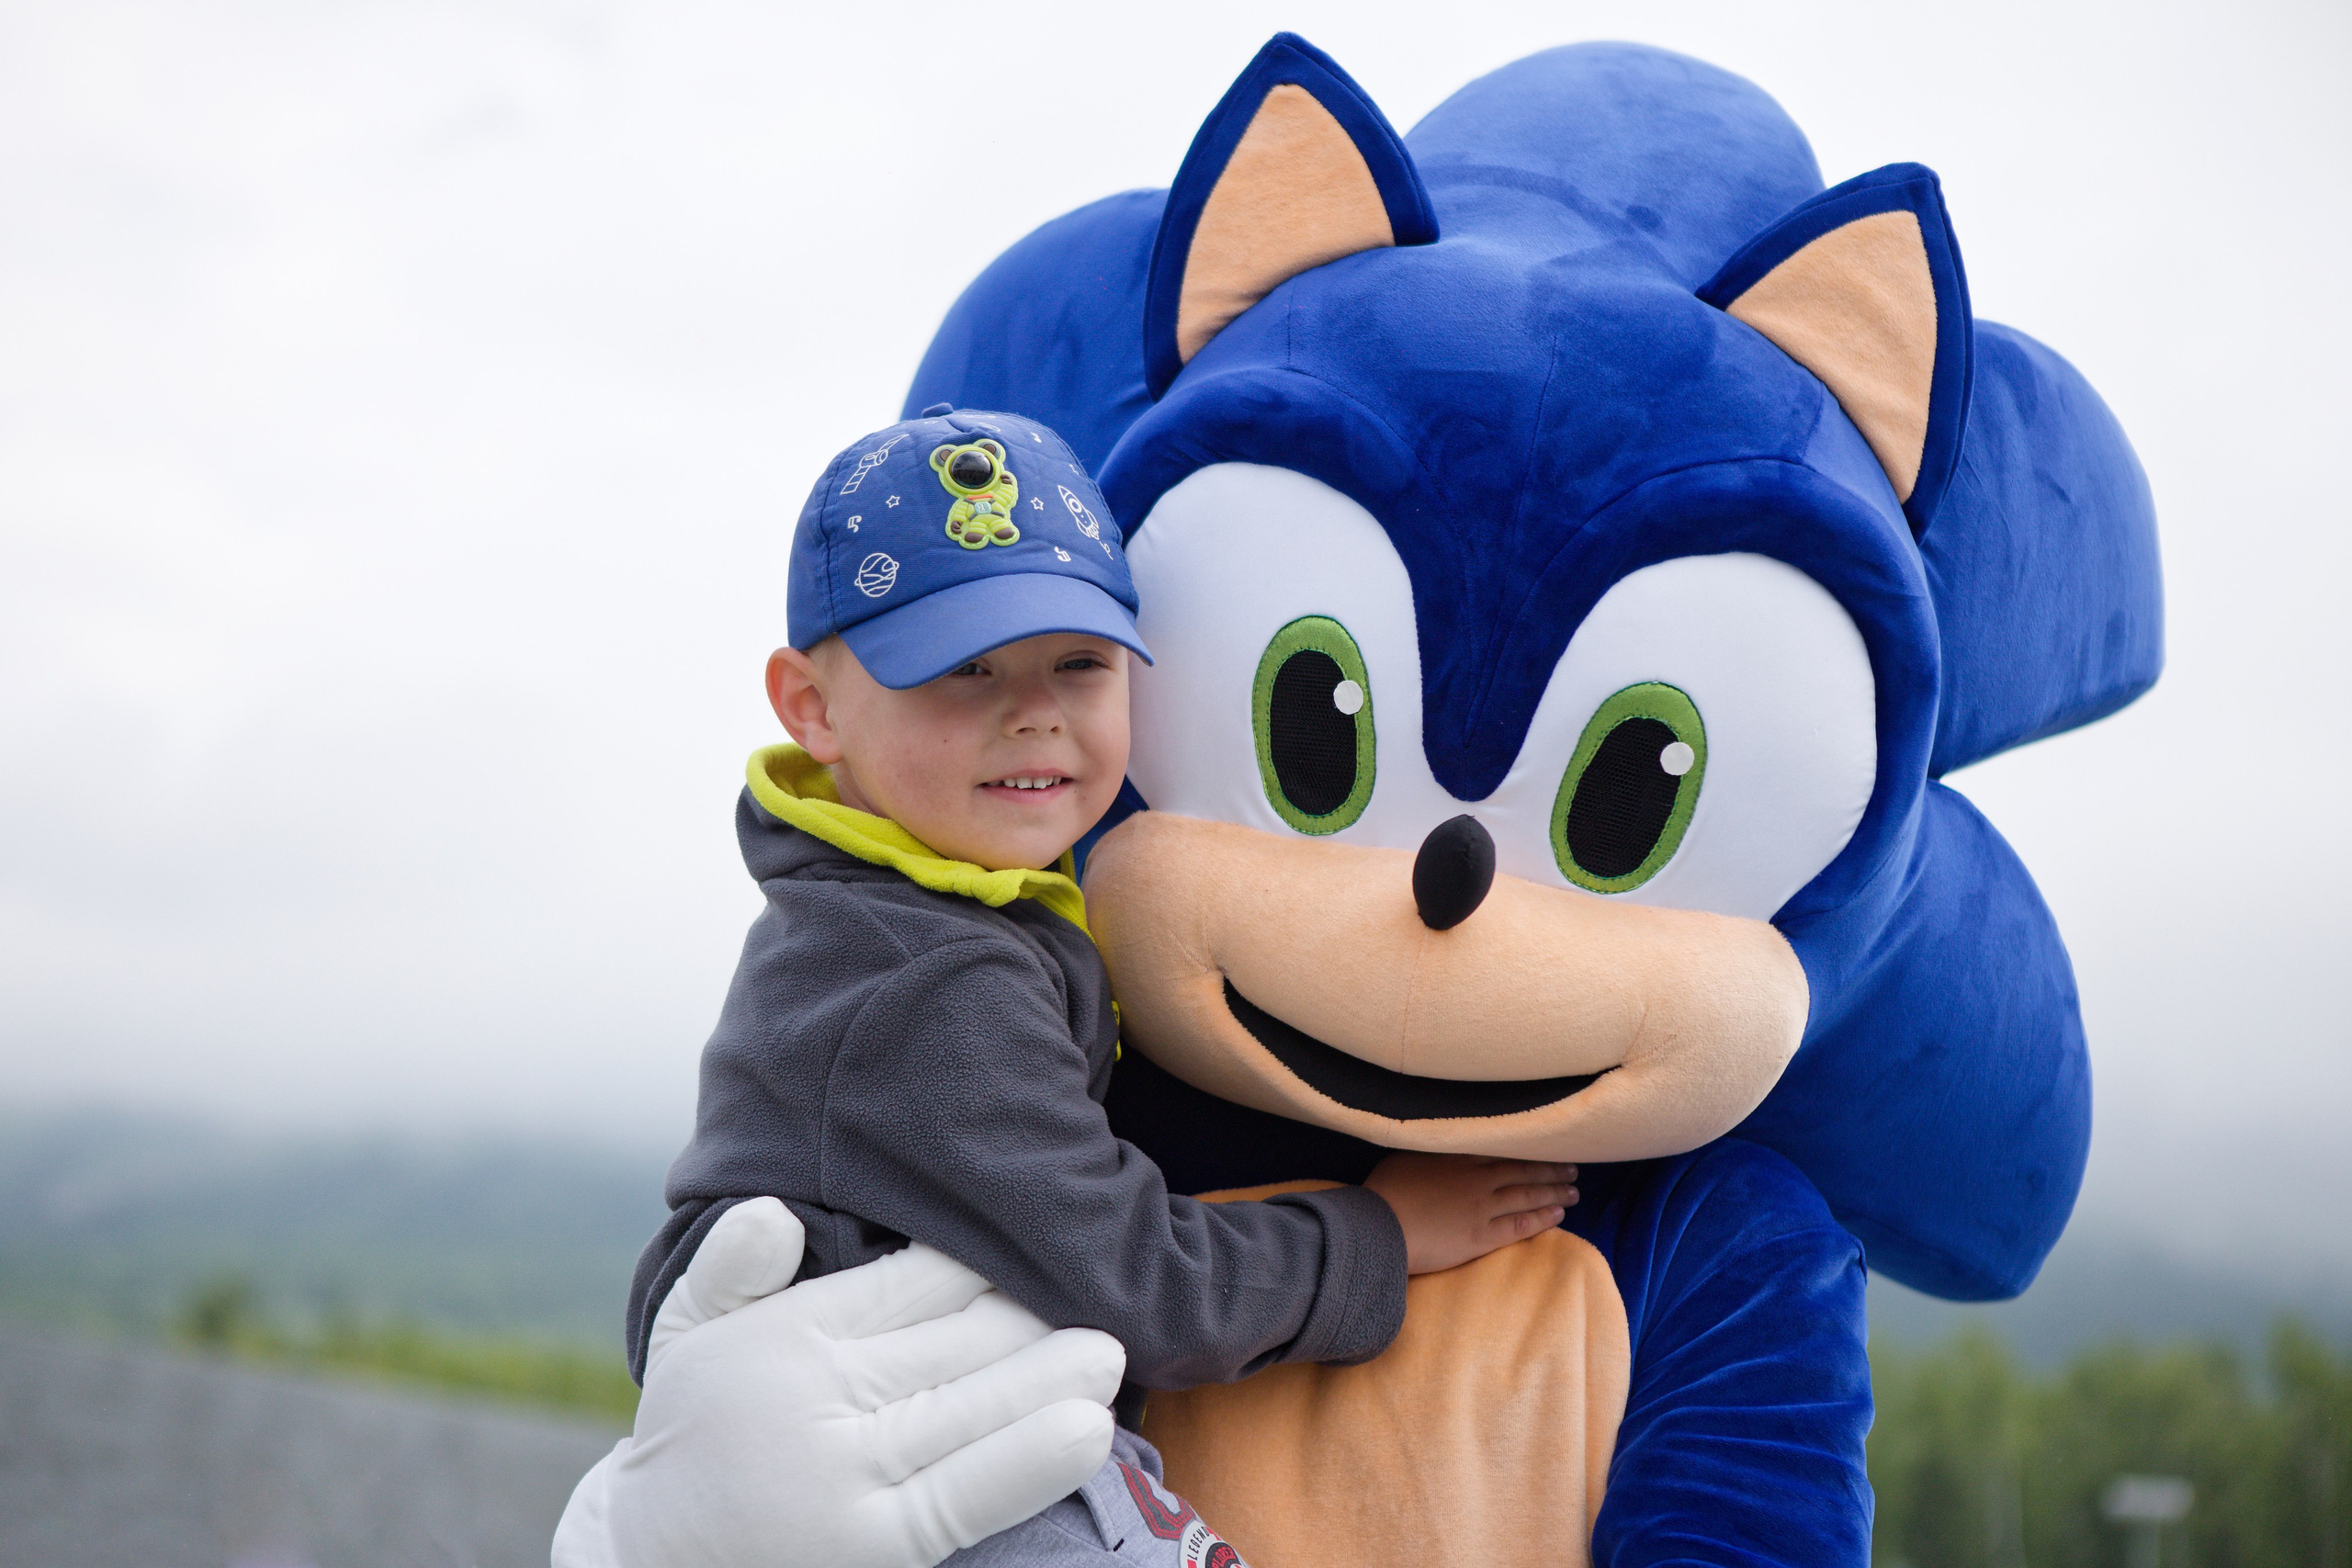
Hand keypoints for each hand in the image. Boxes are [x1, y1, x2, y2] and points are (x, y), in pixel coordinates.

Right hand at [551, 1197, 1125, 1567]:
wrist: (647, 1564)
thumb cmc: (690, 1433)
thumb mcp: (686, 1332)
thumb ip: (730, 1266)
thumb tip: (775, 1210)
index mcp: (791, 1333)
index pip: (912, 1279)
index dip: (986, 1257)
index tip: (1045, 1232)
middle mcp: (822, 1396)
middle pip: (958, 1340)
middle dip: (1034, 1313)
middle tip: (1104, 1284)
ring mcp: (851, 1475)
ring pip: (975, 1408)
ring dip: (1054, 1376)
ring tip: (1113, 1351)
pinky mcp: (875, 1548)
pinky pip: (969, 1494)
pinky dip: (1032, 1460)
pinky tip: (1088, 1429)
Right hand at [1363, 1153, 1578, 1273]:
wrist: (1382, 1228)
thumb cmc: (1386, 1192)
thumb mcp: (1404, 1158)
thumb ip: (1429, 1152)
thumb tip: (1437, 1145)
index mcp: (1458, 1156)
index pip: (1503, 1150)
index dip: (1528, 1149)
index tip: (1547, 1146)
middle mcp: (1477, 1178)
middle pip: (1522, 1171)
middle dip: (1550, 1169)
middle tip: (1572, 1168)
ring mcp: (1482, 1208)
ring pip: (1527, 1196)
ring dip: (1554, 1193)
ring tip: (1574, 1191)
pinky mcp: (1482, 1237)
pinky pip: (1520, 1226)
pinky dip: (1541, 1219)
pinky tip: (1558, 1215)